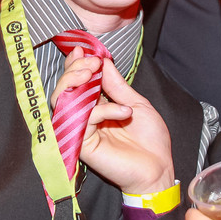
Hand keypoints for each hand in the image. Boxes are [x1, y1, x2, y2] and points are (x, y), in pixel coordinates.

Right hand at [51, 49, 174, 194]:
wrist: (158, 168)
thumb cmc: (150, 140)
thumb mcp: (136, 104)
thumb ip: (117, 85)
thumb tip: (103, 62)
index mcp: (97, 106)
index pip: (77, 82)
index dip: (76, 65)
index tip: (85, 51)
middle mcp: (86, 116)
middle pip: (64, 89)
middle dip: (73, 70)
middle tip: (91, 63)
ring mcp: (81, 130)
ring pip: (62, 102)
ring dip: (75, 82)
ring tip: (93, 73)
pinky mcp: (82, 144)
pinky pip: (83, 119)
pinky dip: (102, 110)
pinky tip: (122, 112)